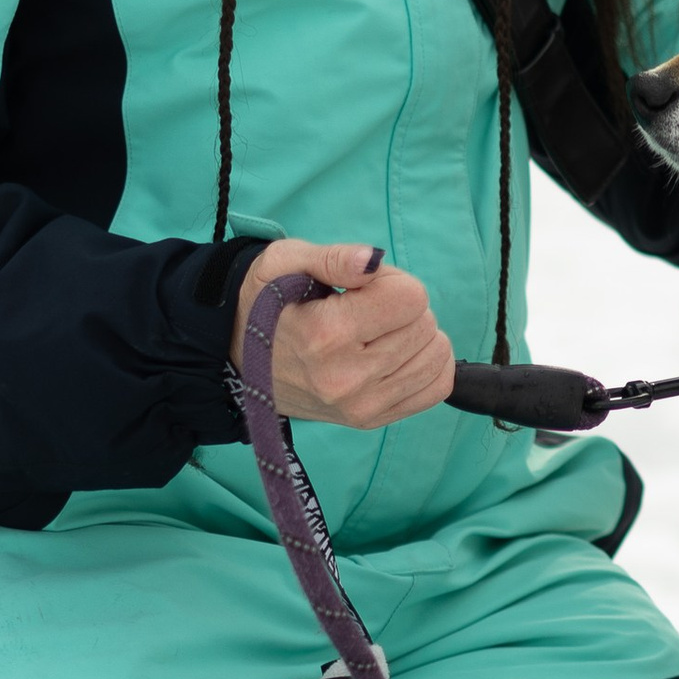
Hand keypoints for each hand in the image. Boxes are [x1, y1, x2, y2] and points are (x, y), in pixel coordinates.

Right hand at [232, 241, 457, 424]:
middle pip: (425, 324)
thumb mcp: (286, 263)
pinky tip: (393, 354)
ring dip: (414, 334)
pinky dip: (425, 364)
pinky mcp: (372, 420)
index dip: (390, 280)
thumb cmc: (268, 301)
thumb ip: (334, 258)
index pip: (411, 297)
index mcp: (325, 334)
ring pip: (437, 355)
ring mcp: (361, 406)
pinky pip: (437, 386)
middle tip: (362, 310)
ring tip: (374, 332)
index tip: (360, 287)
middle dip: (401, 306)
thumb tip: (374, 262)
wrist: (241, 358)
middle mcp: (346, 378)